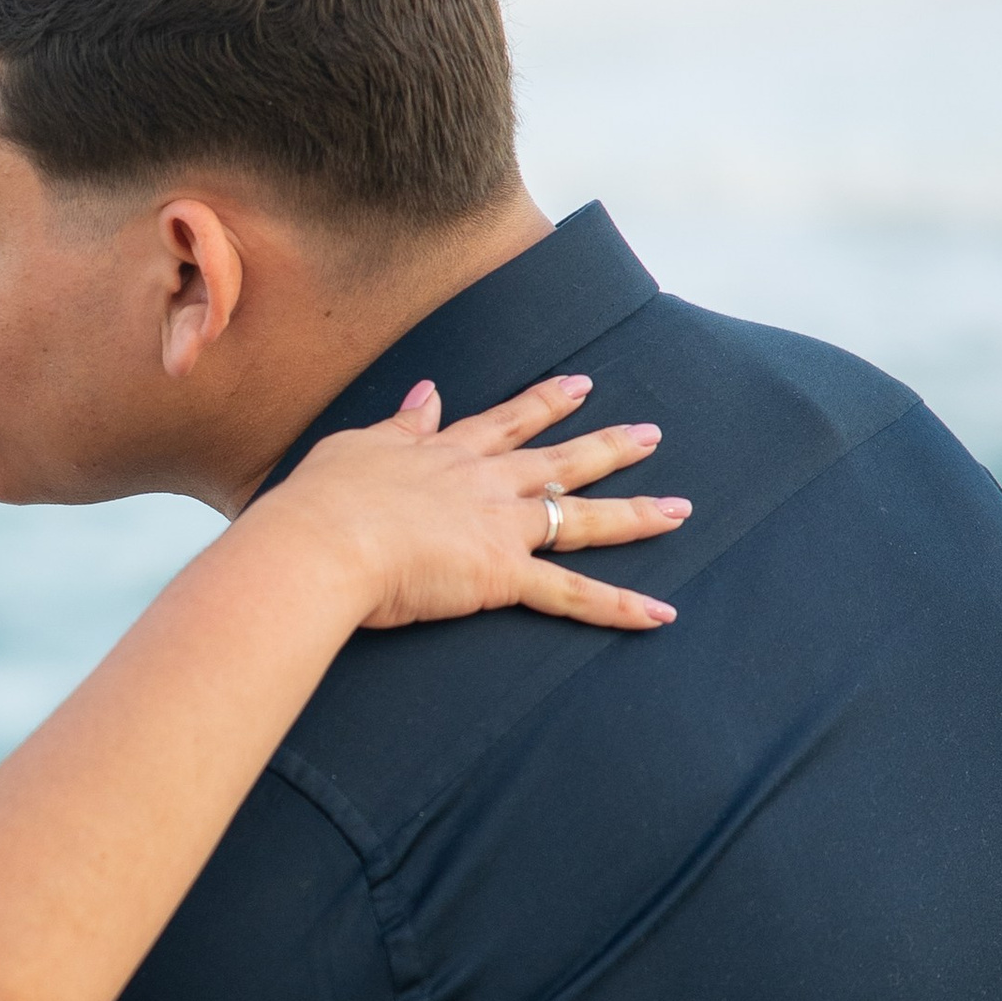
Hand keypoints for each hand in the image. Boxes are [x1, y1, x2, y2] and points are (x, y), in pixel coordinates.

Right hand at [277, 371, 688, 633]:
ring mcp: (500, 526)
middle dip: (608, 446)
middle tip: (650, 434)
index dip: (545, 403)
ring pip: (582, 519)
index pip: (507, 422)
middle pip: (560, 460)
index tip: (579, 385)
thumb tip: (427, 393)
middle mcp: (485, 483)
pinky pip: (571, 595)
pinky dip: (617, 608)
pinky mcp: (502, 573)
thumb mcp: (357, 446)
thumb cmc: (322, 501)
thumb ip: (399, 425)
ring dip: (635, 514)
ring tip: (679, 509)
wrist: (322, 540)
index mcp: (446, 453)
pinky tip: (659, 614)